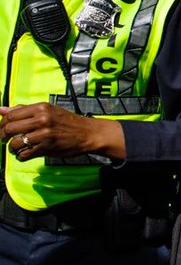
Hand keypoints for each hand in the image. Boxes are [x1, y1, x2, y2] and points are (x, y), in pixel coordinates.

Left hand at [0, 103, 125, 160]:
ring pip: (16, 142)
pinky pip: (26, 154)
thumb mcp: (48, 110)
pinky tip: (23, 155)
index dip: (2, 123)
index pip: (11, 115)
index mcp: (40, 108)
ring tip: (14, 149)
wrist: (88, 133)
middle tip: (3, 140)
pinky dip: (21, 156)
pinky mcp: (48, 148)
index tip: (3, 129)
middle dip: (2, 136)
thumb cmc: (68, 122)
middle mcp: (42, 119)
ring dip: (11, 148)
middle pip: (10, 128)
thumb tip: (1, 110)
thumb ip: (24, 110)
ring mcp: (45, 134)